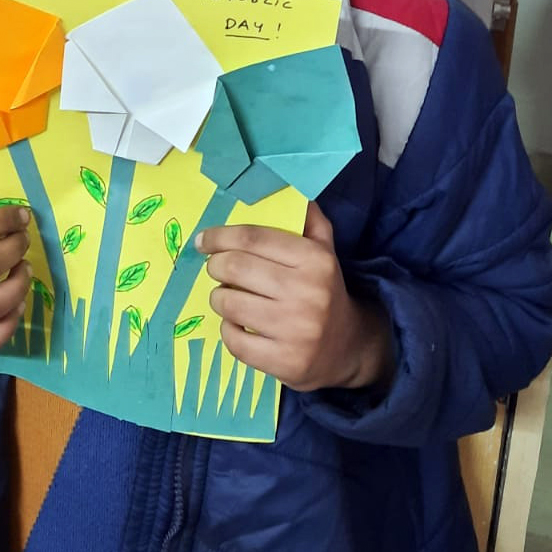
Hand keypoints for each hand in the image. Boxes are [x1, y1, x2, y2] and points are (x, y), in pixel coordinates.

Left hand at [196, 201, 393, 391]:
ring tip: (228, 296)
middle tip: (215, 268)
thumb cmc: (325, 292)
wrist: (348, 348)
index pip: (253, 237)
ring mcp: (295, 331)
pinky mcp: (284, 362)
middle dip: (215, 265)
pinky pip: (233, 340)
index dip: (220, 236)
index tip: (203, 240)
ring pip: (229, 302)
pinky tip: (238, 324)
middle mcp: (307, 293)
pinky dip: (228, 328)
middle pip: (235, 267)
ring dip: (219, 297)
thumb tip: (290, 189)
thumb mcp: (325, 253)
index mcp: (315, 260)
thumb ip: (309, 222)